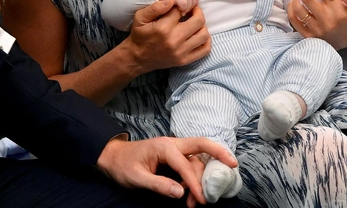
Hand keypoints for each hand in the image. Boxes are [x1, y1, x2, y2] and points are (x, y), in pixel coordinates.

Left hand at [96, 136, 236, 204]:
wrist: (113, 157)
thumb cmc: (123, 165)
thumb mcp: (137, 178)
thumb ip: (158, 185)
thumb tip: (180, 192)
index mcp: (164, 147)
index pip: (185, 164)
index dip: (195, 183)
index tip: (202, 199)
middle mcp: (172, 144)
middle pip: (201, 144)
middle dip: (219, 152)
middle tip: (234, 165)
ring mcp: (174, 150)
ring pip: (197, 159)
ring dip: (202, 177)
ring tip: (197, 202)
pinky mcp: (174, 157)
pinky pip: (191, 164)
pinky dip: (196, 177)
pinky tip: (192, 193)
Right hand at [126, 0, 210, 73]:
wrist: (137, 57)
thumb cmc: (139, 35)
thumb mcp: (140, 17)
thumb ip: (155, 7)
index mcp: (163, 27)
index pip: (181, 9)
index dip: (181, 4)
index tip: (179, 5)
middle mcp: (174, 40)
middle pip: (198, 20)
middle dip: (197, 11)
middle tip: (192, 10)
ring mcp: (181, 51)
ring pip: (204, 35)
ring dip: (202, 26)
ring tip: (195, 22)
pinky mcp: (184, 60)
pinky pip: (204, 50)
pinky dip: (206, 41)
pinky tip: (198, 34)